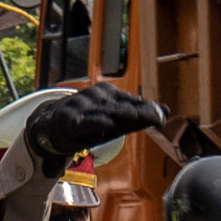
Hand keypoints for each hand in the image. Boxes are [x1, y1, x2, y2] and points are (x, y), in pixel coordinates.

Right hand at [20, 85, 167, 170]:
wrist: (53, 124)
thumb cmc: (88, 120)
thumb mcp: (113, 118)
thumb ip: (138, 115)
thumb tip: (166, 111)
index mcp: (109, 93)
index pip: (131, 101)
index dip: (147, 109)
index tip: (162, 116)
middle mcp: (96, 96)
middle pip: (120, 106)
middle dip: (137, 112)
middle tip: (153, 116)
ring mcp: (81, 106)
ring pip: (102, 113)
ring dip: (119, 115)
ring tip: (135, 118)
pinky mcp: (68, 118)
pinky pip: (82, 121)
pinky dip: (93, 123)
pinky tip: (105, 126)